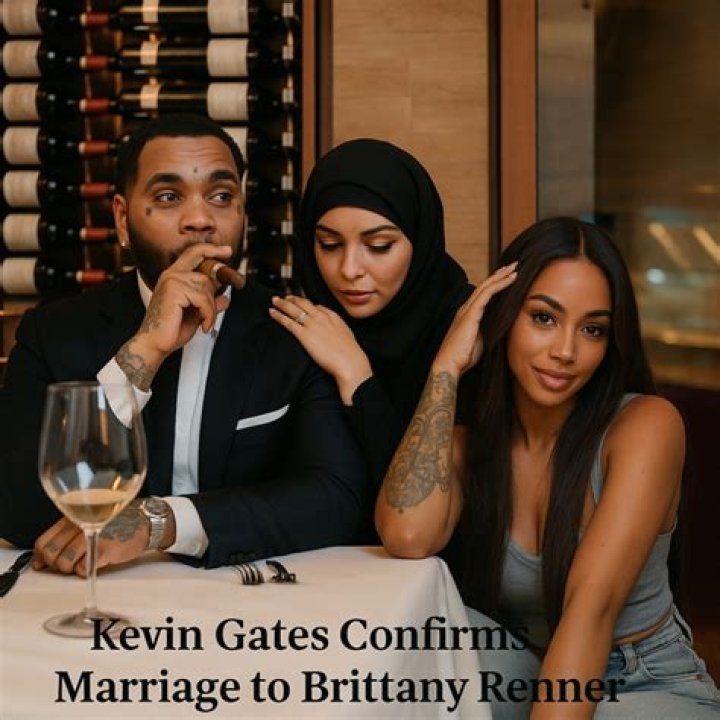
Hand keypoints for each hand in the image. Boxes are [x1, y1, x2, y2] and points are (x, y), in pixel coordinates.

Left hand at [32, 508, 149, 576]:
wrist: (145, 522)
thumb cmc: (119, 521)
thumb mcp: (90, 519)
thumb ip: (68, 532)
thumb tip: (45, 555)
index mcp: (73, 517)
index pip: (43, 541)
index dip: (40, 556)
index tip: (42, 563)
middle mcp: (79, 525)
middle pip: (51, 554)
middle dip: (56, 564)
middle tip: (68, 563)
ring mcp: (91, 537)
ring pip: (64, 563)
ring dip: (70, 569)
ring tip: (82, 563)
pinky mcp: (103, 550)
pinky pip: (82, 568)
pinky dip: (85, 571)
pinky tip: (94, 564)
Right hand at [117, 243, 231, 389]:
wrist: (155, 344)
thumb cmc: (171, 330)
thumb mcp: (196, 314)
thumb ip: (210, 303)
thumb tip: (225, 298)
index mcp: (174, 276)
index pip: (194, 253)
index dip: (212, 250)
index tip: (227, 252)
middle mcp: (171, 275)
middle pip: (205, 272)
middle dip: (214, 293)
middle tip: (209, 312)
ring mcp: (172, 281)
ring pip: (206, 287)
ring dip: (210, 309)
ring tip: (204, 322)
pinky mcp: (174, 290)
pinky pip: (203, 298)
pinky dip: (208, 315)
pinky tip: (203, 325)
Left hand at [269, 295, 372, 404]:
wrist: (349, 361)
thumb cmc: (350, 354)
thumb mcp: (346, 335)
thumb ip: (338, 329)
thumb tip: (332, 329)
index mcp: (333, 317)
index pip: (317, 306)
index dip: (307, 303)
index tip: (300, 303)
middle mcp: (321, 317)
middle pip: (304, 303)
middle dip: (293, 299)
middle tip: (284, 297)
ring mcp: (312, 325)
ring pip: (293, 309)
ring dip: (282, 303)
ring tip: (274, 300)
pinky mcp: (304, 335)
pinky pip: (288, 322)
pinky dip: (278, 315)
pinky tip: (272, 312)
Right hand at [433, 262, 517, 377]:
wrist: (450, 365)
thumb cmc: (463, 357)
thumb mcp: (480, 341)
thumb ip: (488, 330)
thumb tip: (501, 327)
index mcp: (467, 314)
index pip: (482, 294)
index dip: (494, 283)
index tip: (506, 276)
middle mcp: (465, 308)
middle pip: (484, 286)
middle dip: (499, 274)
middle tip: (513, 265)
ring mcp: (467, 310)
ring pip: (486, 286)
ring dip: (501, 275)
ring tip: (514, 267)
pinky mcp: (471, 314)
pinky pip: (487, 294)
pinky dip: (500, 284)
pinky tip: (510, 278)